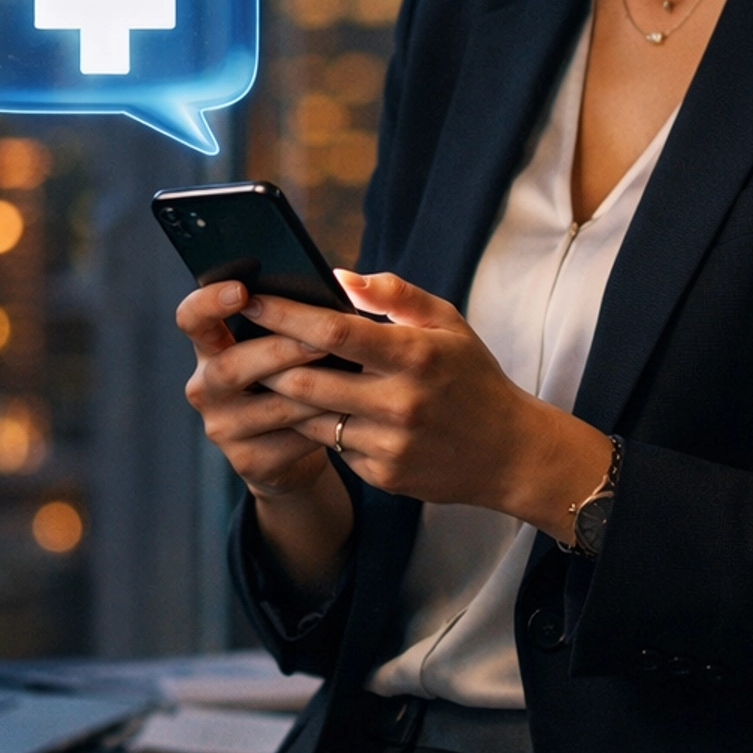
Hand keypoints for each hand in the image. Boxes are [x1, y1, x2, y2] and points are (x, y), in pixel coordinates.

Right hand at [176, 281, 353, 590]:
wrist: (292, 450)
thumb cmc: (293, 379)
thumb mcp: (284, 345)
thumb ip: (293, 316)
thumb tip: (338, 283)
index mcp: (210, 347)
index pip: (191, 319)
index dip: (209, 303)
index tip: (241, 290)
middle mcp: (205, 387)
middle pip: (228, 367)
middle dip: (277, 351)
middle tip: (319, 342)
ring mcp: (222, 428)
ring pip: (267, 406)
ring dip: (310, 389)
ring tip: (346, 373)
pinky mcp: (248, 462)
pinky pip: (289, 440)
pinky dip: (319, 424)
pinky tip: (344, 411)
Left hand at [244, 269, 611, 536]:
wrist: (510, 453)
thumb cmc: (473, 379)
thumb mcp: (448, 324)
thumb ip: (395, 296)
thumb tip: (339, 279)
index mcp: (416, 356)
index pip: (334, 332)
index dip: (285, 314)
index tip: (252, 298)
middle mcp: (400, 402)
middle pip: (307, 381)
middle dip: (267, 360)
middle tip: (243, 341)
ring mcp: (389, 443)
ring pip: (312, 417)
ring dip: (284, 396)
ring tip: (265, 372)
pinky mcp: (382, 474)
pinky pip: (333, 446)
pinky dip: (319, 425)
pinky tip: (314, 410)